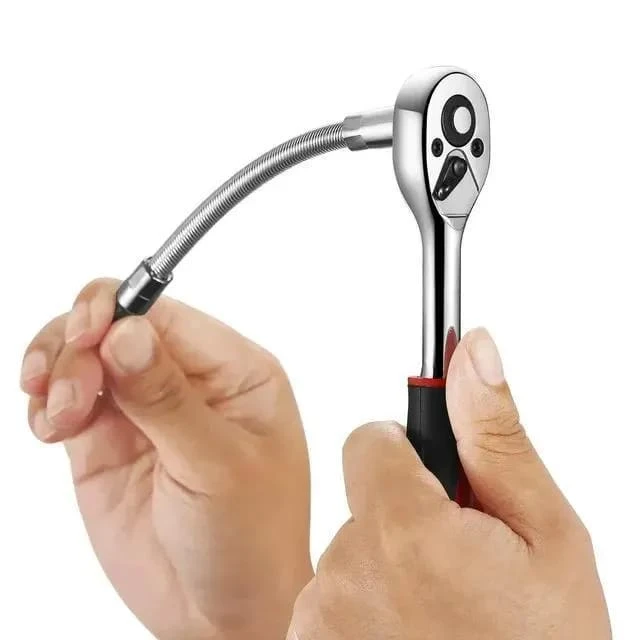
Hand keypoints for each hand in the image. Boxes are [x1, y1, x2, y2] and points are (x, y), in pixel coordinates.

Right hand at [20, 279, 311, 639]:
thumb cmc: (250, 538)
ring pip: (85, 353)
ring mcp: (145, 408)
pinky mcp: (108, 440)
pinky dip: (46, 402)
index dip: (119, 312)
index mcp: (234, 371)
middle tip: (68, 393)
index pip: (167, 315)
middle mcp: (189, 380)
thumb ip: (168, 399)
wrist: (220, 613)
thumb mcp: (218, 466)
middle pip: (118, 323)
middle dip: (79, 344)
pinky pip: (65, 397)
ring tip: (58, 419)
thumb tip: (127, 330)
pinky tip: (50, 426)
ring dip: (57, 370)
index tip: (86, 339)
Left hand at [288, 329, 610, 639]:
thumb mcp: (546, 536)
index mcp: (405, 528)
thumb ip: (494, 434)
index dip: (404, 454)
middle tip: (457, 569)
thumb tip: (471, 348)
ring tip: (441, 616)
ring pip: (349, 554)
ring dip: (388, 571)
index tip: (434, 484)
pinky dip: (366, 613)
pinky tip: (413, 639)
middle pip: (362, 502)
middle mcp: (347, 573)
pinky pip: (332, 604)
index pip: (367, 440)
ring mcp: (321, 622)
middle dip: (405, 520)